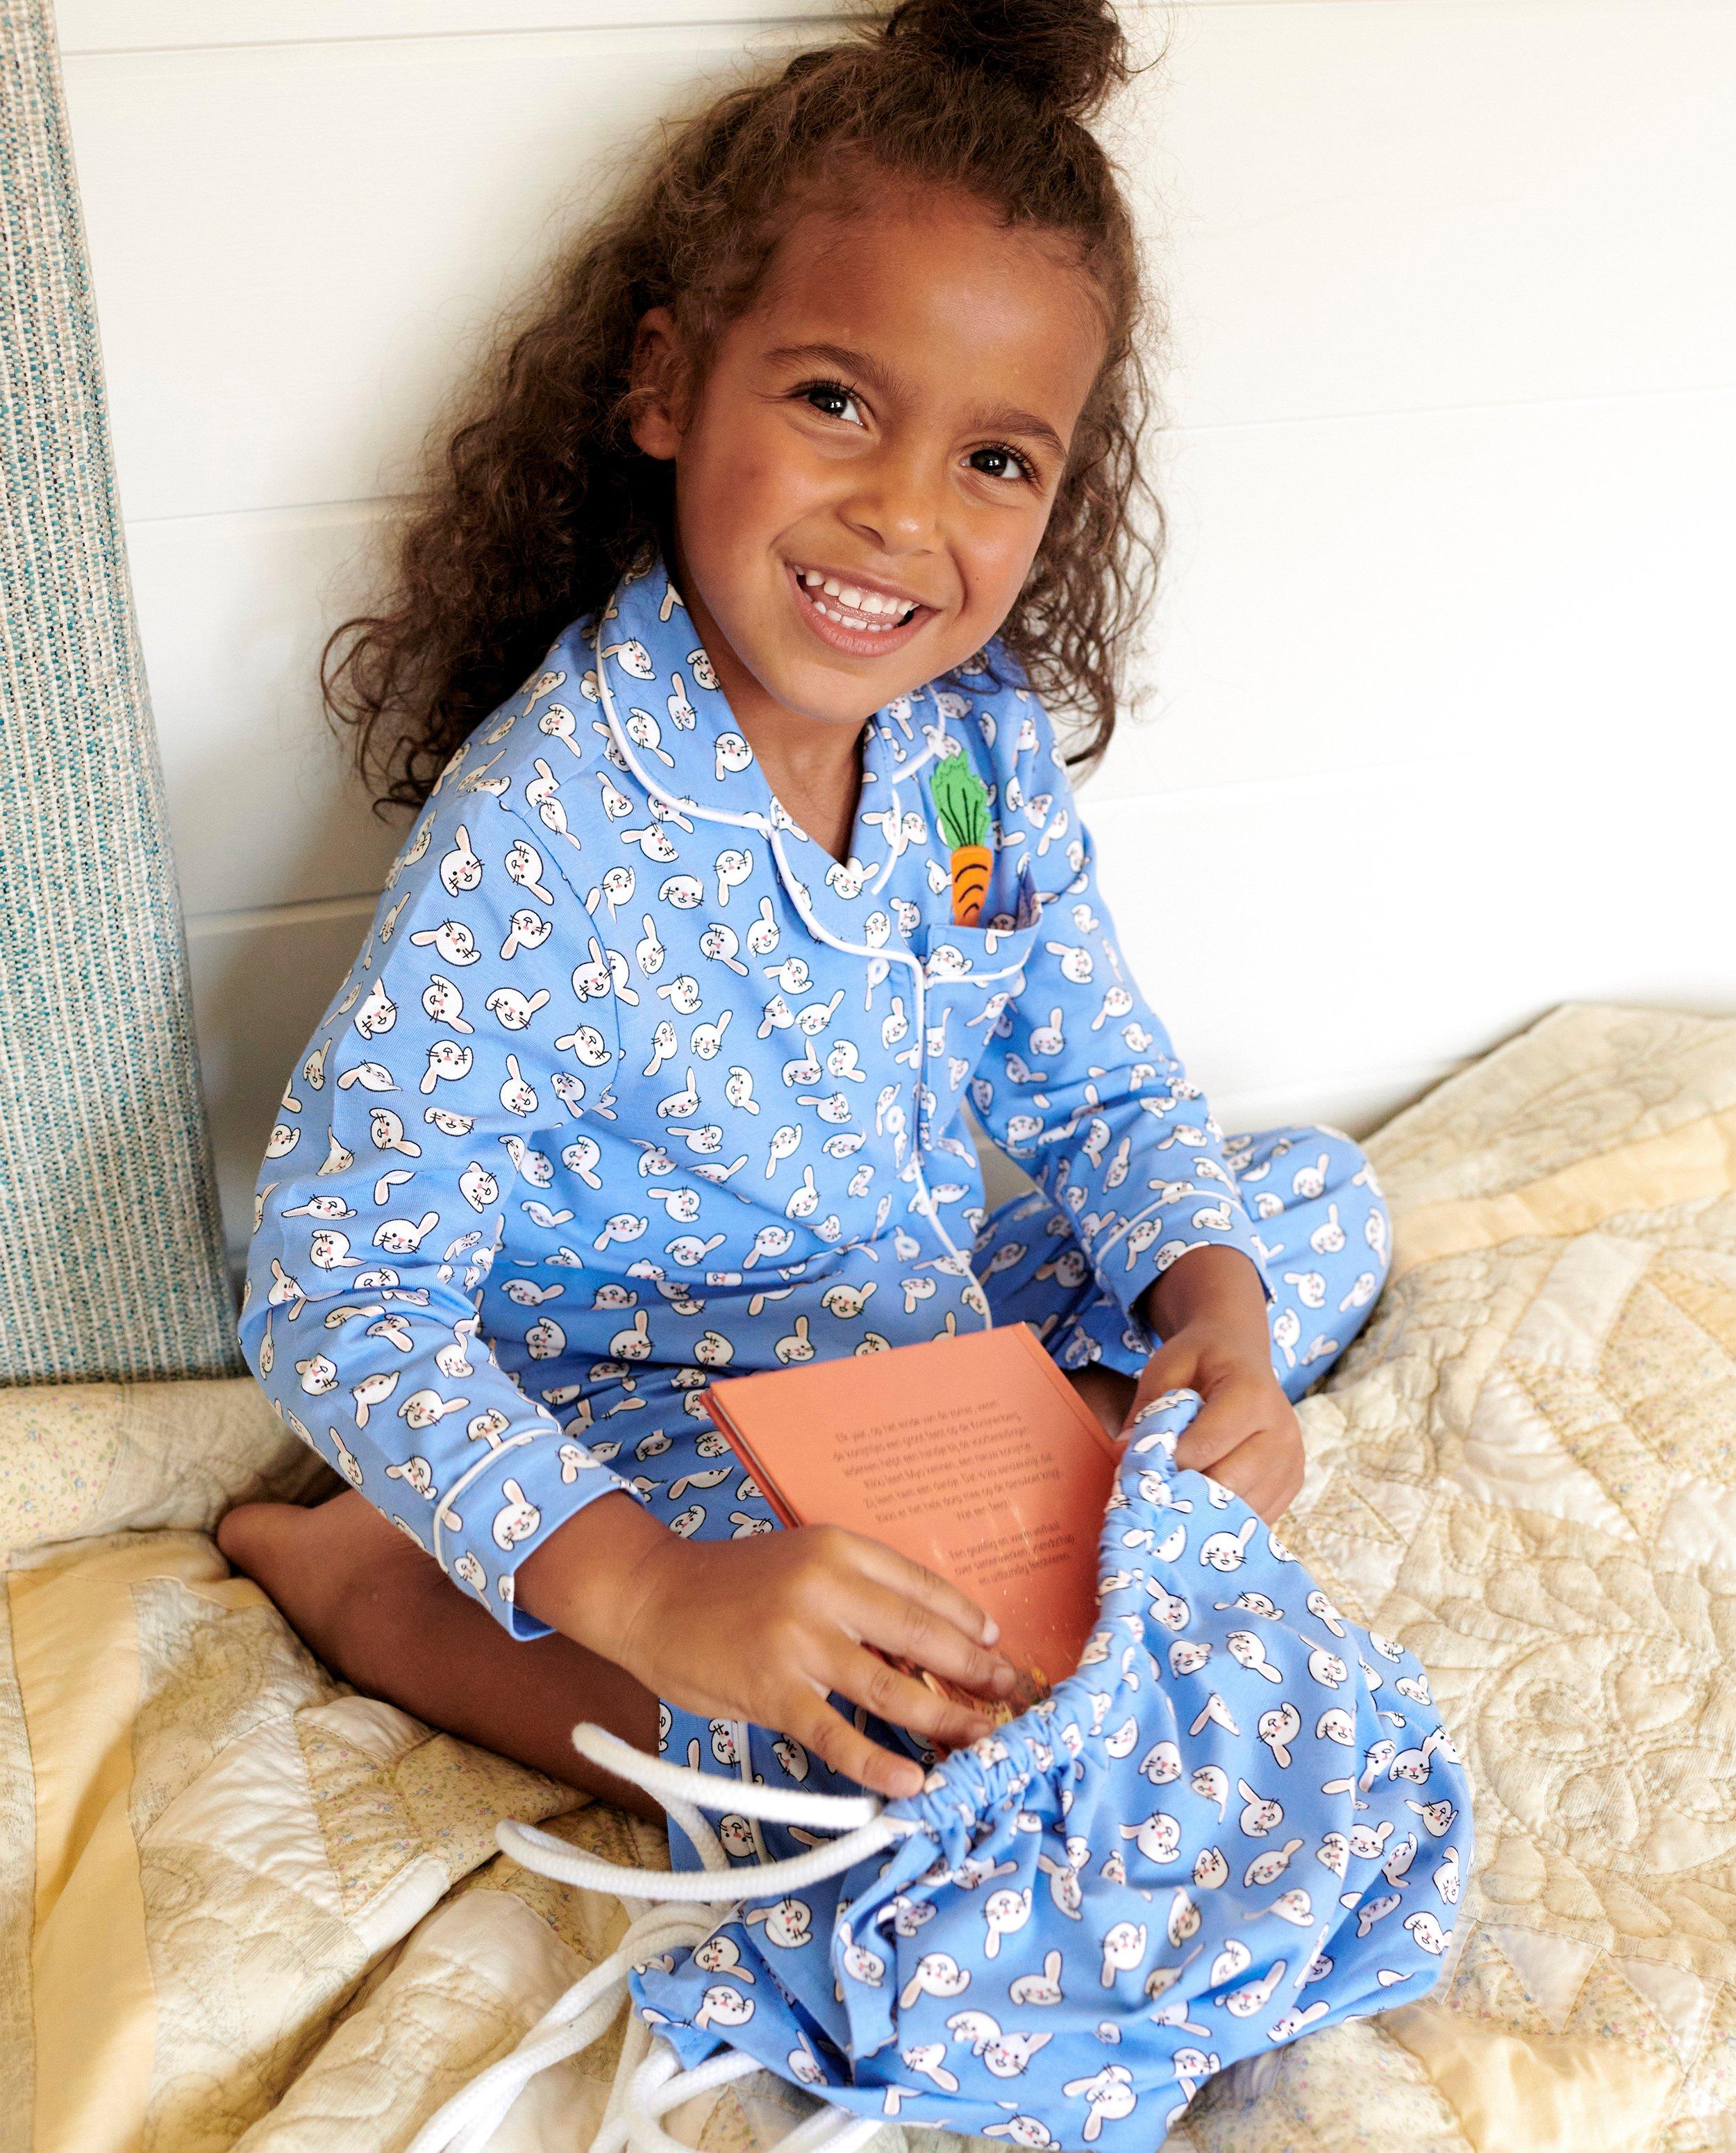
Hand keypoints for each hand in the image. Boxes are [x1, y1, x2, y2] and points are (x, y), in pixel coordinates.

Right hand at [519, 1494, 1017, 1797]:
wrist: (650, 1596)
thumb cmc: (729, 1586)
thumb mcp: (801, 1566)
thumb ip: (856, 1597)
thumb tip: (925, 1648)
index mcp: (838, 1548)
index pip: (924, 1587)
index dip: (970, 1623)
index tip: (1000, 1649)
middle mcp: (826, 1587)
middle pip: (924, 1636)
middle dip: (977, 1674)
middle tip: (1014, 1700)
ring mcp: (799, 1640)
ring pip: (894, 1687)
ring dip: (946, 1721)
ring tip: (983, 1744)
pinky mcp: (772, 1689)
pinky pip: (837, 1734)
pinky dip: (878, 1762)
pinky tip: (910, 1782)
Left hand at [1132, 1246, 1303, 1524]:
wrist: (1242, 1353)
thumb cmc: (1202, 1359)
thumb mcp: (1166, 1367)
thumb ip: (1146, 1410)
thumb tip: (1125, 1453)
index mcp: (1251, 1394)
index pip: (1205, 1446)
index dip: (1169, 1462)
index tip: (1144, 1467)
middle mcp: (1281, 1432)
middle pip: (1227, 1484)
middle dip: (1186, 1492)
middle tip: (1158, 1491)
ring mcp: (1291, 1461)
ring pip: (1244, 1508)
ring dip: (1206, 1511)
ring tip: (1179, 1497)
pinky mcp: (1293, 1482)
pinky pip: (1258, 1516)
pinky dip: (1227, 1517)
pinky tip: (1204, 1504)